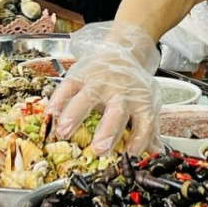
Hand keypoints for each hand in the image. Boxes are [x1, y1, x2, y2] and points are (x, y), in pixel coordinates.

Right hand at [50, 20, 162, 153]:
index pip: (144, 122)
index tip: (130, 154)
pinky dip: (58, 100)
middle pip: (116, 112)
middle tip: (98, 149)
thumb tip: (156, 153)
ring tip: (64, 133)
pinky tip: (51, 113)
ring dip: (74, 116)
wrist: (122, 52)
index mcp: (141, 101)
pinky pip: (67, 87)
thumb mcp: (148, 104)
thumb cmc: (133, 85)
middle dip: (107, 131)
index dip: (139, 139)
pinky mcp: (81, 74)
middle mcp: (121, 92)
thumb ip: (149, 130)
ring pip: (86, 98)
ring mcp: (99, 82)